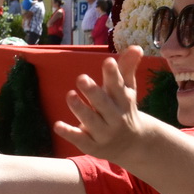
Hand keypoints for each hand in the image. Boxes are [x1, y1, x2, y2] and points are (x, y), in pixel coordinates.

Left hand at [55, 47, 152, 163]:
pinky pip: (81, 140)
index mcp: (124, 101)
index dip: (113, 75)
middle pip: (104, 104)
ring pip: (91, 121)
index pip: (119, 87)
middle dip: (93, 92)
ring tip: (70, 95)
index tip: (108, 62)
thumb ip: (127, 68)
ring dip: (80, 109)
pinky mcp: (93, 146)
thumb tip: (136, 47)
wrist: (133, 145)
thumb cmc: (124, 109)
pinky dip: (69, 133)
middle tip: (81, 78)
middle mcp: (116, 118)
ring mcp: (105, 133)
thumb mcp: (127, 90)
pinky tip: (57, 125)